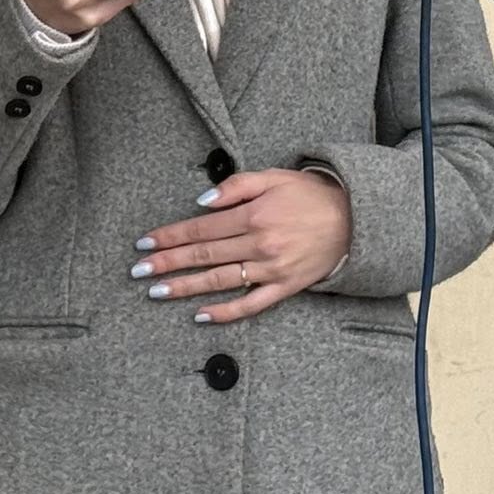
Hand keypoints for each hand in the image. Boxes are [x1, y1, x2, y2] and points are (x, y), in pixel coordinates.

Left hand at [132, 169, 351, 323]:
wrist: (355, 219)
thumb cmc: (309, 195)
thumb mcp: (273, 177)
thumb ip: (235, 186)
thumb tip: (201, 202)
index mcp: (253, 215)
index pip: (200, 228)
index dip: (169, 236)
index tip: (143, 243)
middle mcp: (259, 244)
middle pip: (203, 256)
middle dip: (167, 263)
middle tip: (138, 272)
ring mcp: (271, 269)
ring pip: (220, 281)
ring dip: (185, 287)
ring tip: (157, 292)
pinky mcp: (285, 287)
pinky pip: (251, 305)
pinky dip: (226, 312)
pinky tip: (201, 316)